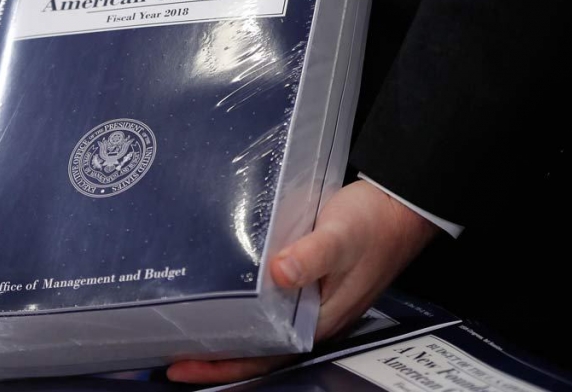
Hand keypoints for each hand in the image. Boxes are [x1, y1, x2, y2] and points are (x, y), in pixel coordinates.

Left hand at [167, 179, 439, 383]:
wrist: (400, 207)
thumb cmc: (373, 222)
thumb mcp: (341, 235)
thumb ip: (313, 254)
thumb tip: (279, 273)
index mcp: (320, 319)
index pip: (263, 355)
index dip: (224, 364)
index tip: (183, 365)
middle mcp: (314, 318)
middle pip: (258, 350)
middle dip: (216, 357)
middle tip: (171, 357)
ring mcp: (312, 302)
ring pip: (263, 331)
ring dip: (228, 335)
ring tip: (190, 333)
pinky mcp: (310, 283)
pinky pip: (271, 309)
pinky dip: (245, 312)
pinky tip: (226, 301)